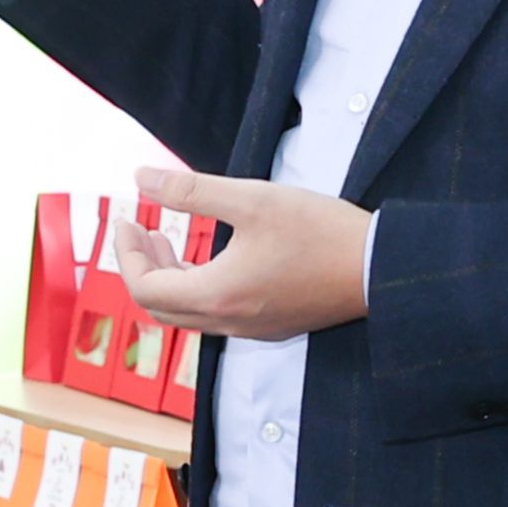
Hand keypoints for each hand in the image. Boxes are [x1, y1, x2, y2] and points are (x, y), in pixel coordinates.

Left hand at [110, 165, 369, 339]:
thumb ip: (192, 190)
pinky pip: (216, 315)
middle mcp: (230, 322)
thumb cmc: (322, 232)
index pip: (145, 287)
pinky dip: (197, 288)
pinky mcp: (272, 325)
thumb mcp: (253, 199)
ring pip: (188, 313)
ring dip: (169, 278)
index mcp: (217, 295)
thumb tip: (141, 177)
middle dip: (142, 266)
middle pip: (161, 307)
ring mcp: (252, 329)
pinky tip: (211, 258)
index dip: (127, 253)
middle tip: (140, 228)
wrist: (382, 268)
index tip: (125, 219)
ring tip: (168, 239)